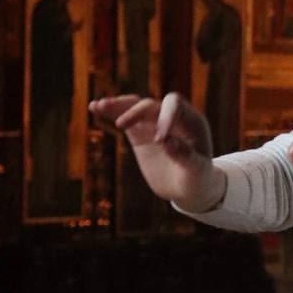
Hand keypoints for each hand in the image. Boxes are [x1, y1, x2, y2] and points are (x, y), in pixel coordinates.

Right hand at [89, 92, 225, 211]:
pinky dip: (111, 112)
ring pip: (136, 106)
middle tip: (121, 125)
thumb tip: (168, 142)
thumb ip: (186, 157)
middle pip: (151, 104)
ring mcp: (155, 124)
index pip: (175, 105)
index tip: (159, 140)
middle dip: (136, 112)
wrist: (188, 187)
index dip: (165, 117)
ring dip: (119, 105)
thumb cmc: (198, 179)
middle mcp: (172, 117)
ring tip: (100, 105)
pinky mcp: (140, 134)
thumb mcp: (196, 172)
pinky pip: (125, 119)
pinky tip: (94, 107)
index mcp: (191, 121)